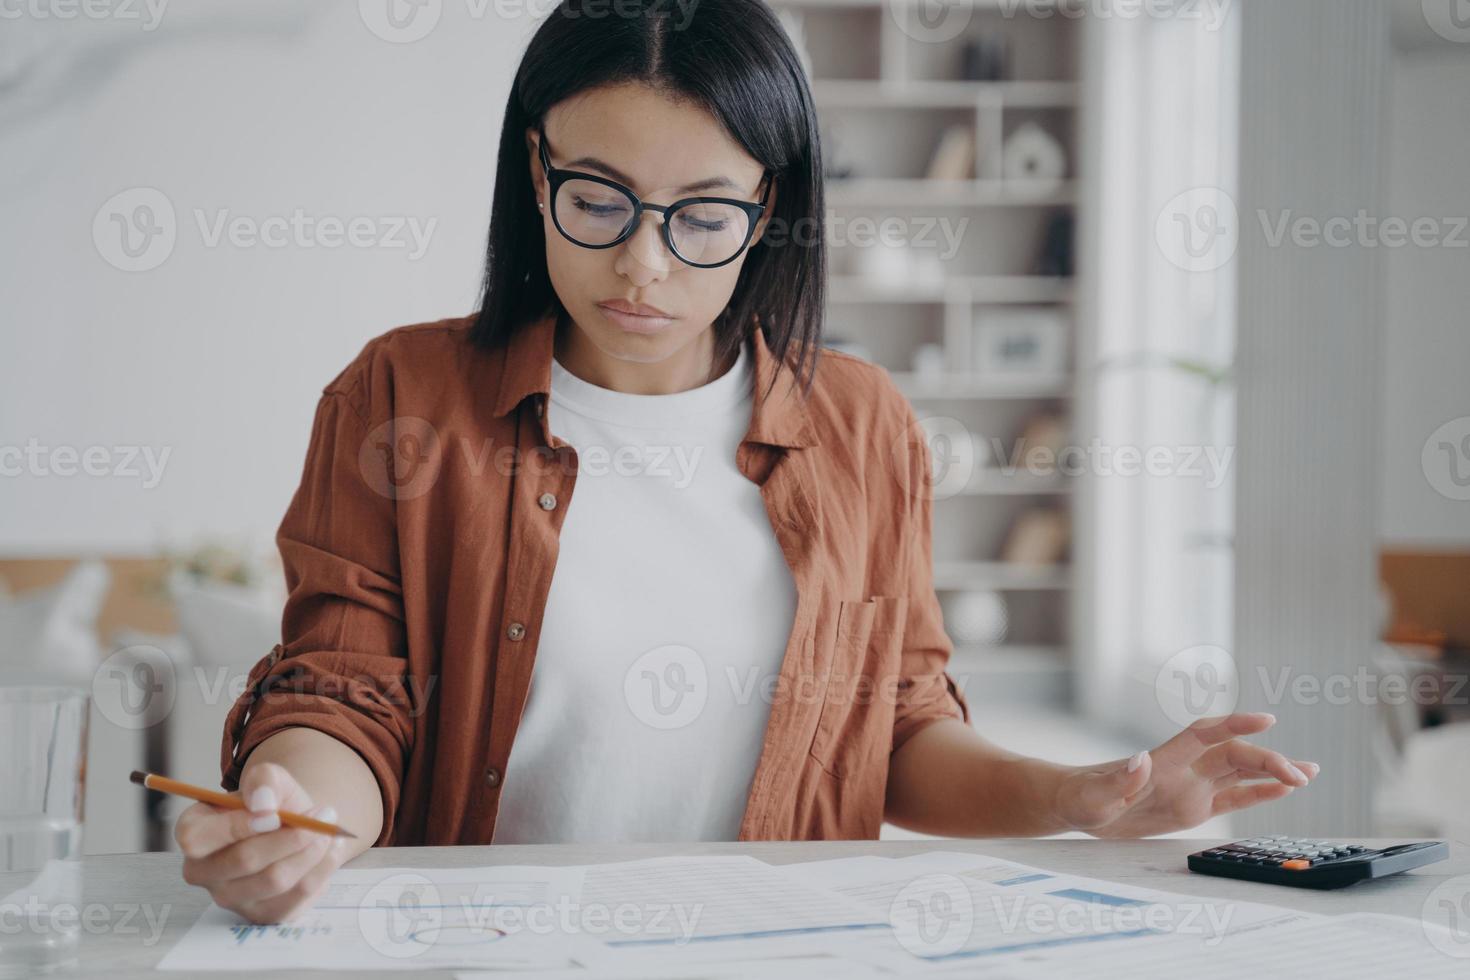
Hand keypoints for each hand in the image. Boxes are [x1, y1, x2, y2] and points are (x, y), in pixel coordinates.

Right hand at [175, 762, 350, 923]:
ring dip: (312, 852)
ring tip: (329, 830)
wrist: (293, 825)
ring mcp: (230, 898)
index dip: (239, 826)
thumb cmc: (272, 802)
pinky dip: (321, 870)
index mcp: (192, 833)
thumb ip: (263, 781)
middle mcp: (202, 872)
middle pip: (245, 860)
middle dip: (292, 835)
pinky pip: (296, 897)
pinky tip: (329, 850)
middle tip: (324, 815)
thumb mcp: (268, 779)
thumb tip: (264, 805)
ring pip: (275, 880)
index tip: (277, 814)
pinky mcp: (261, 915)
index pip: (198, 838)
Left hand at [1054, 713, 1319, 838]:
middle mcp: (1183, 769)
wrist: (1076, 807)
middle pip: (1233, 756)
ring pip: (1241, 773)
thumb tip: (1141, 759)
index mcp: (1163, 761)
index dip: (1234, 724)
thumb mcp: (1094, 795)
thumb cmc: (1081, 797)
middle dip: (1267, 760)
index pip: (1206, 734)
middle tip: (1299, 773)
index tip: (1266, 720)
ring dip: (1273, 772)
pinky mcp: (1193, 807)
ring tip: (1309, 773)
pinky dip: (1260, 793)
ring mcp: (1191, 787)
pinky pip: (1233, 797)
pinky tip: (1285, 790)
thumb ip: (1119, 780)